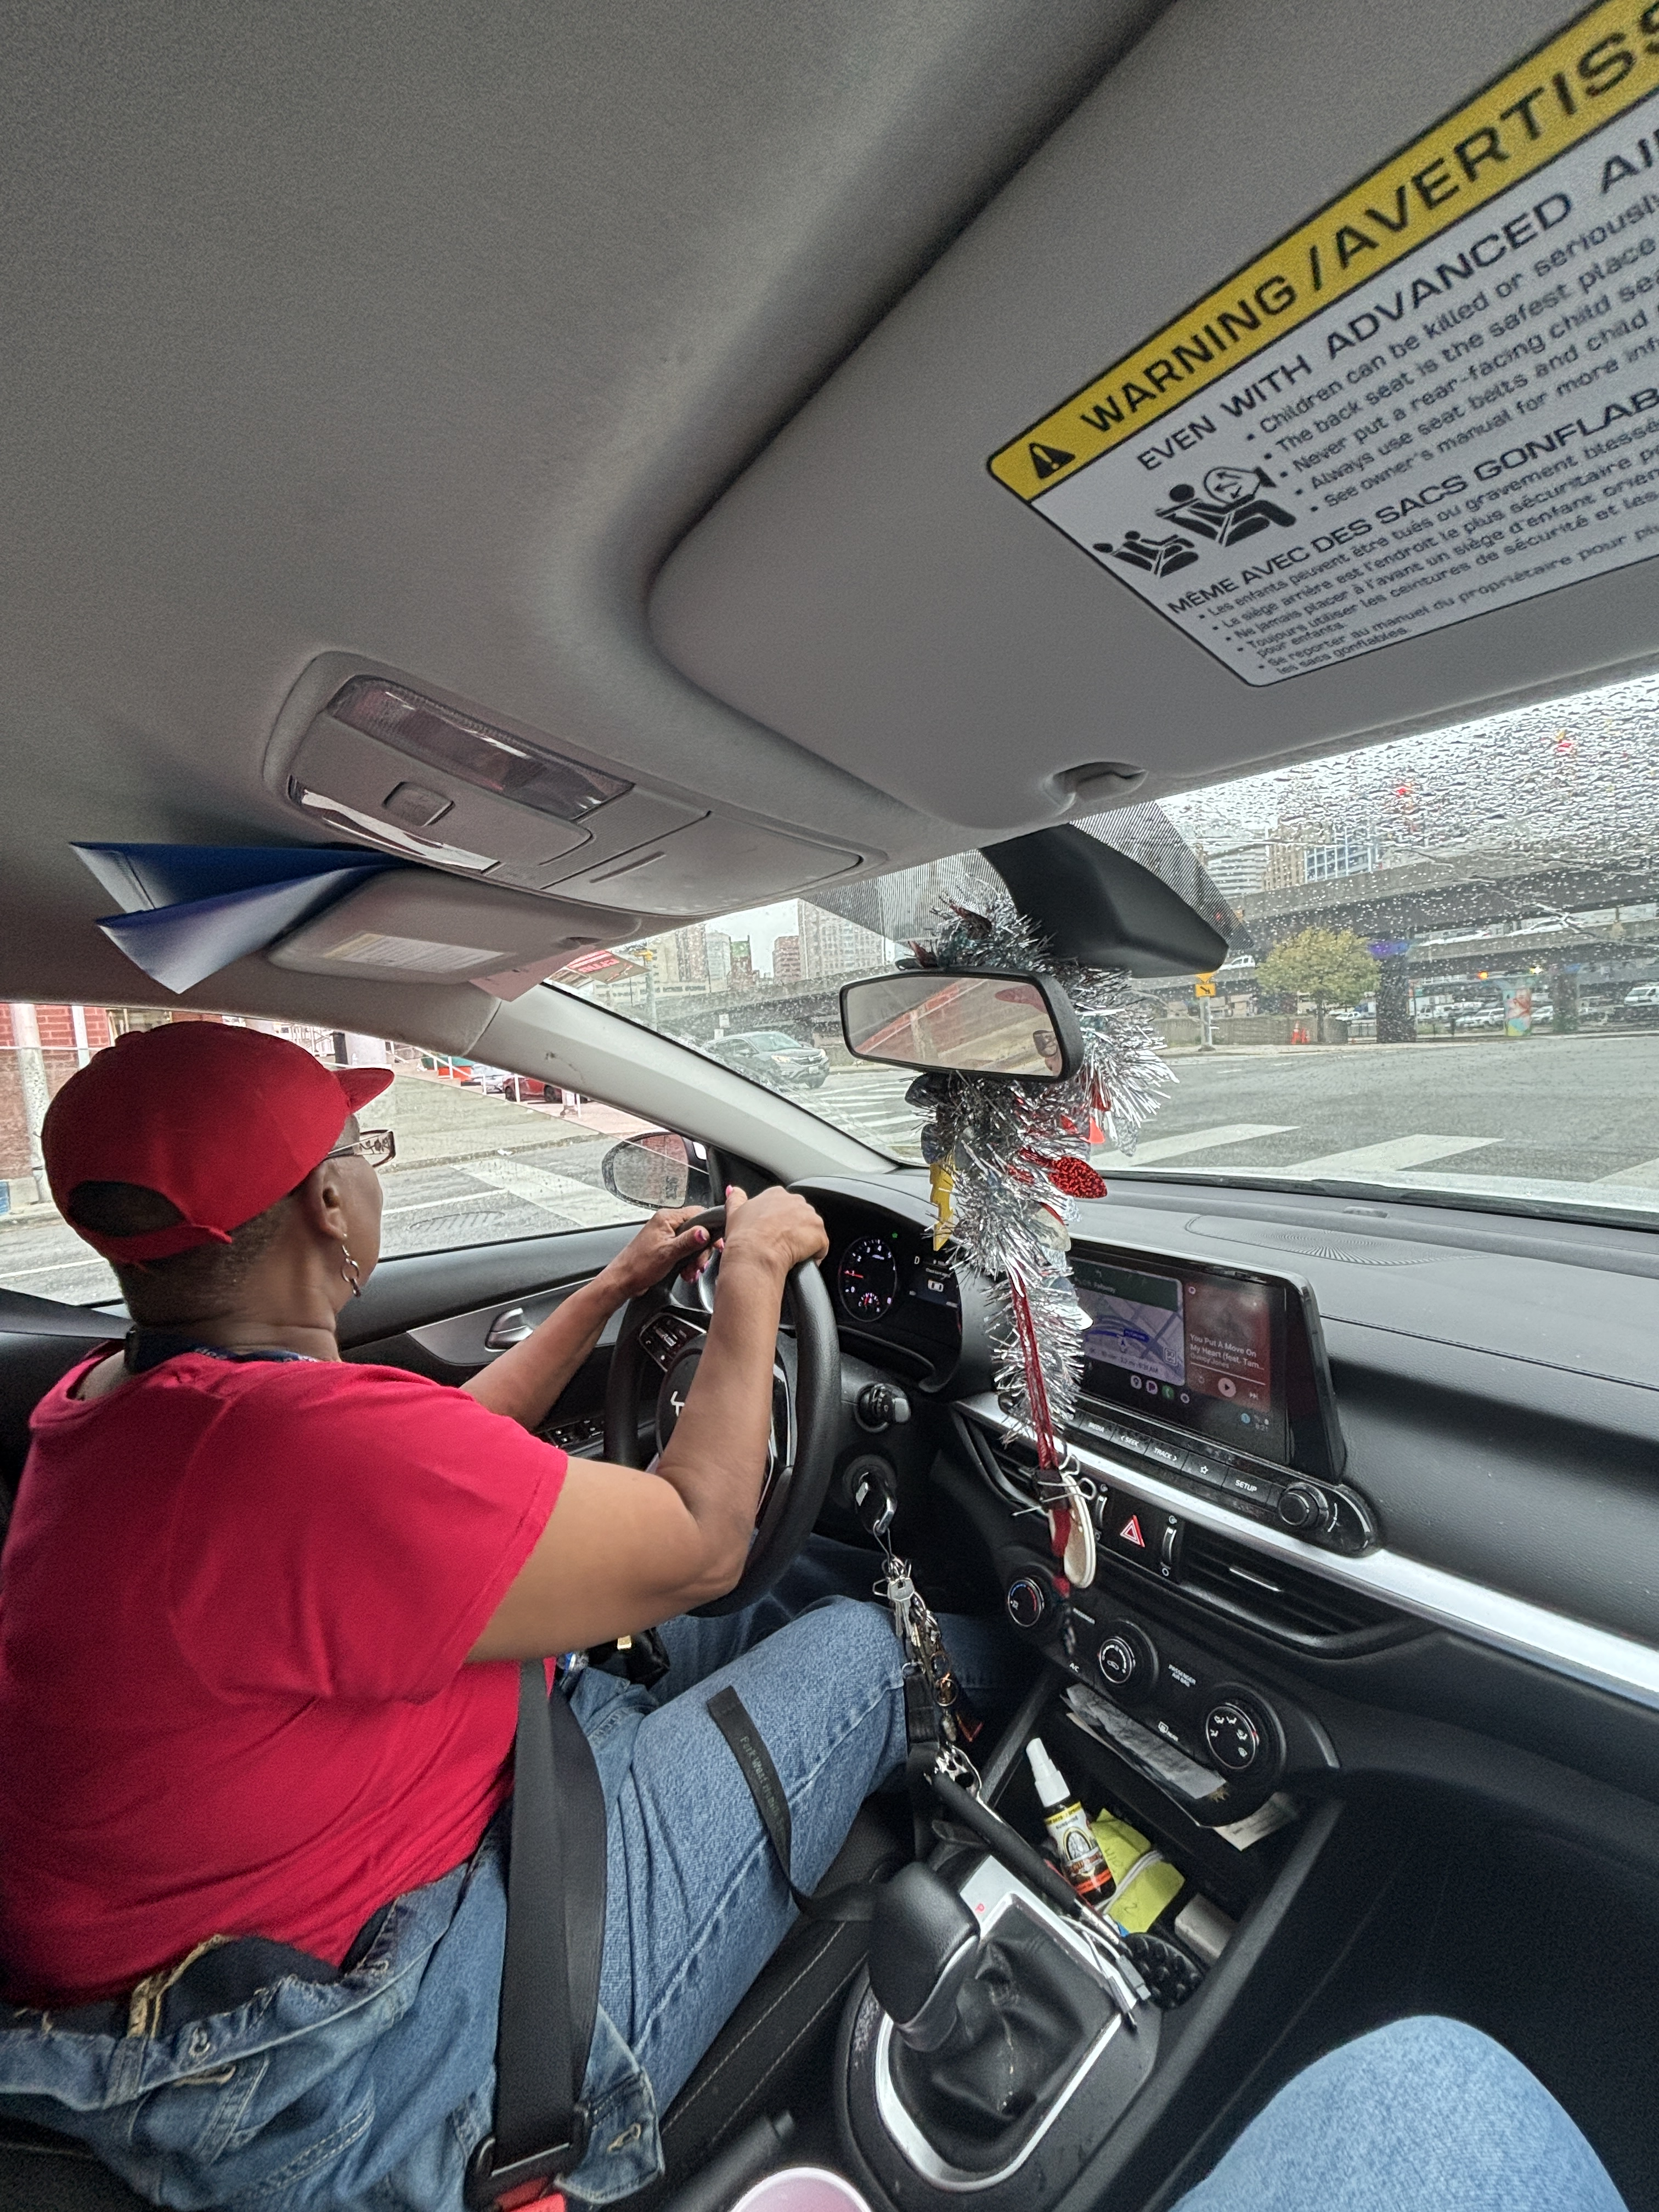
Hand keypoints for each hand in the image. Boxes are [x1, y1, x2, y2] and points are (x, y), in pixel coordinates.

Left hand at [601, 1208, 716, 1302]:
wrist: (623, 1281)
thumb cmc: (638, 1266)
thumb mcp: (668, 1253)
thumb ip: (689, 1241)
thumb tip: (705, 1232)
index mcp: (667, 1218)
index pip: (698, 1213)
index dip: (709, 1229)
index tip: (715, 1244)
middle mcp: (667, 1224)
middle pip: (698, 1230)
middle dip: (701, 1250)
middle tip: (699, 1264)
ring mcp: (666, 1235)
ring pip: (693, 1243)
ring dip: (695, 1259)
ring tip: (691, 1272)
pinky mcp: (666, 1247)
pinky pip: (685, 1251)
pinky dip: (688, 1263)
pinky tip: (686, 1273)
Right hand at [718, 1184, 828, 1280]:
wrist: (755, 1254)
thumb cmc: (744, 1236)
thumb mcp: (734, 1213)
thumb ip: (736, 1198)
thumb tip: (734, 1190)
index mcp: (776, 1194)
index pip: (784, 1206)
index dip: (780, 1222)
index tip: (773, 1232)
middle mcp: (796, 1201)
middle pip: (801, 1217)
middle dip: (794, 1230)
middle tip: (780, 1244)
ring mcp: (810, 1217)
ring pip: (812, 1231)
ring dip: (804, 1242)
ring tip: (789, 1253)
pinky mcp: (820, 1235)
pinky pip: (821, 1247)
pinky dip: (813, 1256)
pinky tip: (799, 1261)